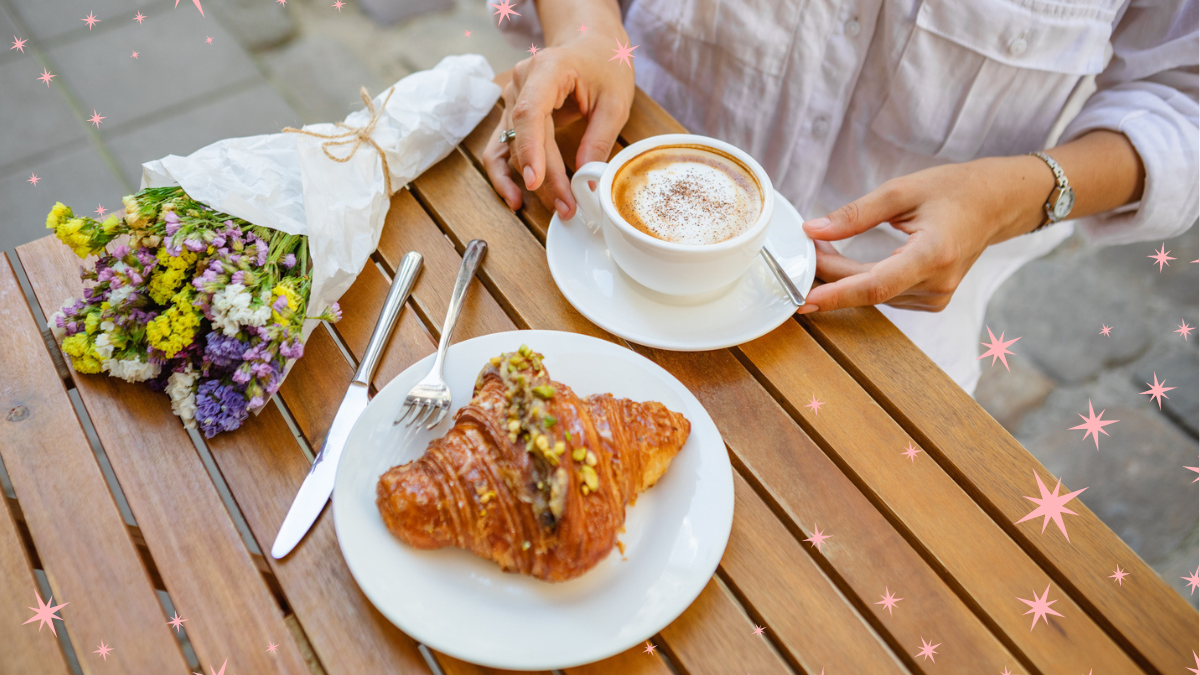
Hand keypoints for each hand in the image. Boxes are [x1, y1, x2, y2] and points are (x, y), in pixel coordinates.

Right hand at [482, 21, 634, 219]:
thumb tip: (588, 179)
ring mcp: (512, 99)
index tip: (536, 181)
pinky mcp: (512, 116)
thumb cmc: (604, 65)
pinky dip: (504, 174)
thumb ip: (600, 139)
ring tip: (550, 207)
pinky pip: (500, 148)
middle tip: (567, 206)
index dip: (531, 149)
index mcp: (547, 69)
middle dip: (544, 177)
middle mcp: (521, 82)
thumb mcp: (615, 101)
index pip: (530, 112)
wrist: (590, 45)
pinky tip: (515, 197)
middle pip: (524, 137)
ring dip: (525, 181)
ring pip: (510, 147)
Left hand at [798, 155, 1050, 313]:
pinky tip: (849, 263)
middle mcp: (937, 283)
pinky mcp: (932, 301)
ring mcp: (936, 297)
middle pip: (869, 289)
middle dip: (830, 274)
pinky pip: (886, 295)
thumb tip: (813, 230)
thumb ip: (855, 214)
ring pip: (875, 294)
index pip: (875, 284)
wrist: (996, 203)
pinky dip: (863, 281)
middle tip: (805, 251)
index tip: (804, 299)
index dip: (837, 294)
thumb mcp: (901, 191)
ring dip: (844, 277)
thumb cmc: (954, 190)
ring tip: (824, 251)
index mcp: (933, 254)